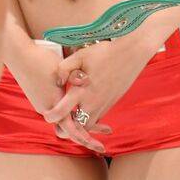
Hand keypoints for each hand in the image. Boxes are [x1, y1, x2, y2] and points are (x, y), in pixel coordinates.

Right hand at [8, 41, 109, 152]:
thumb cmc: (42, 60)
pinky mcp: (42, 100)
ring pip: (66, 122)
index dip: (87, 138)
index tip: (101, 145)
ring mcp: (44, 105)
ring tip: (101, 122)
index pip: (73, 130)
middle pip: (71, 130)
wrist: (20, 56)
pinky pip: (60, 113)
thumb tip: (84, 83)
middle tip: (106, 137)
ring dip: (82, 123)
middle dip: (88, 134)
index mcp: (54, 104)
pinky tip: (82, 109)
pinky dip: (73, 115)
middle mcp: (48, 109)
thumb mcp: (61, 69)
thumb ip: (73, 78)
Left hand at [43, 34, 158, 133]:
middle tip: (61, 118)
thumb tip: (58, 82)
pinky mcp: (111, 103)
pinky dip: (90, 117)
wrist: (132, 53)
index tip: (47, 113)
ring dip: (79, 124)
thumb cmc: (104, 52)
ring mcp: (103, 105)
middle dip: (66, 127)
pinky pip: (98, 117)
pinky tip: (86, 105)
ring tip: (72, 114)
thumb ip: (64, 68)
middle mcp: (92, 102)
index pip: (60, 113)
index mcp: (81, 91)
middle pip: (74, 128)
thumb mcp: (80, 55)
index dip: (51, 116)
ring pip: (88, 125)